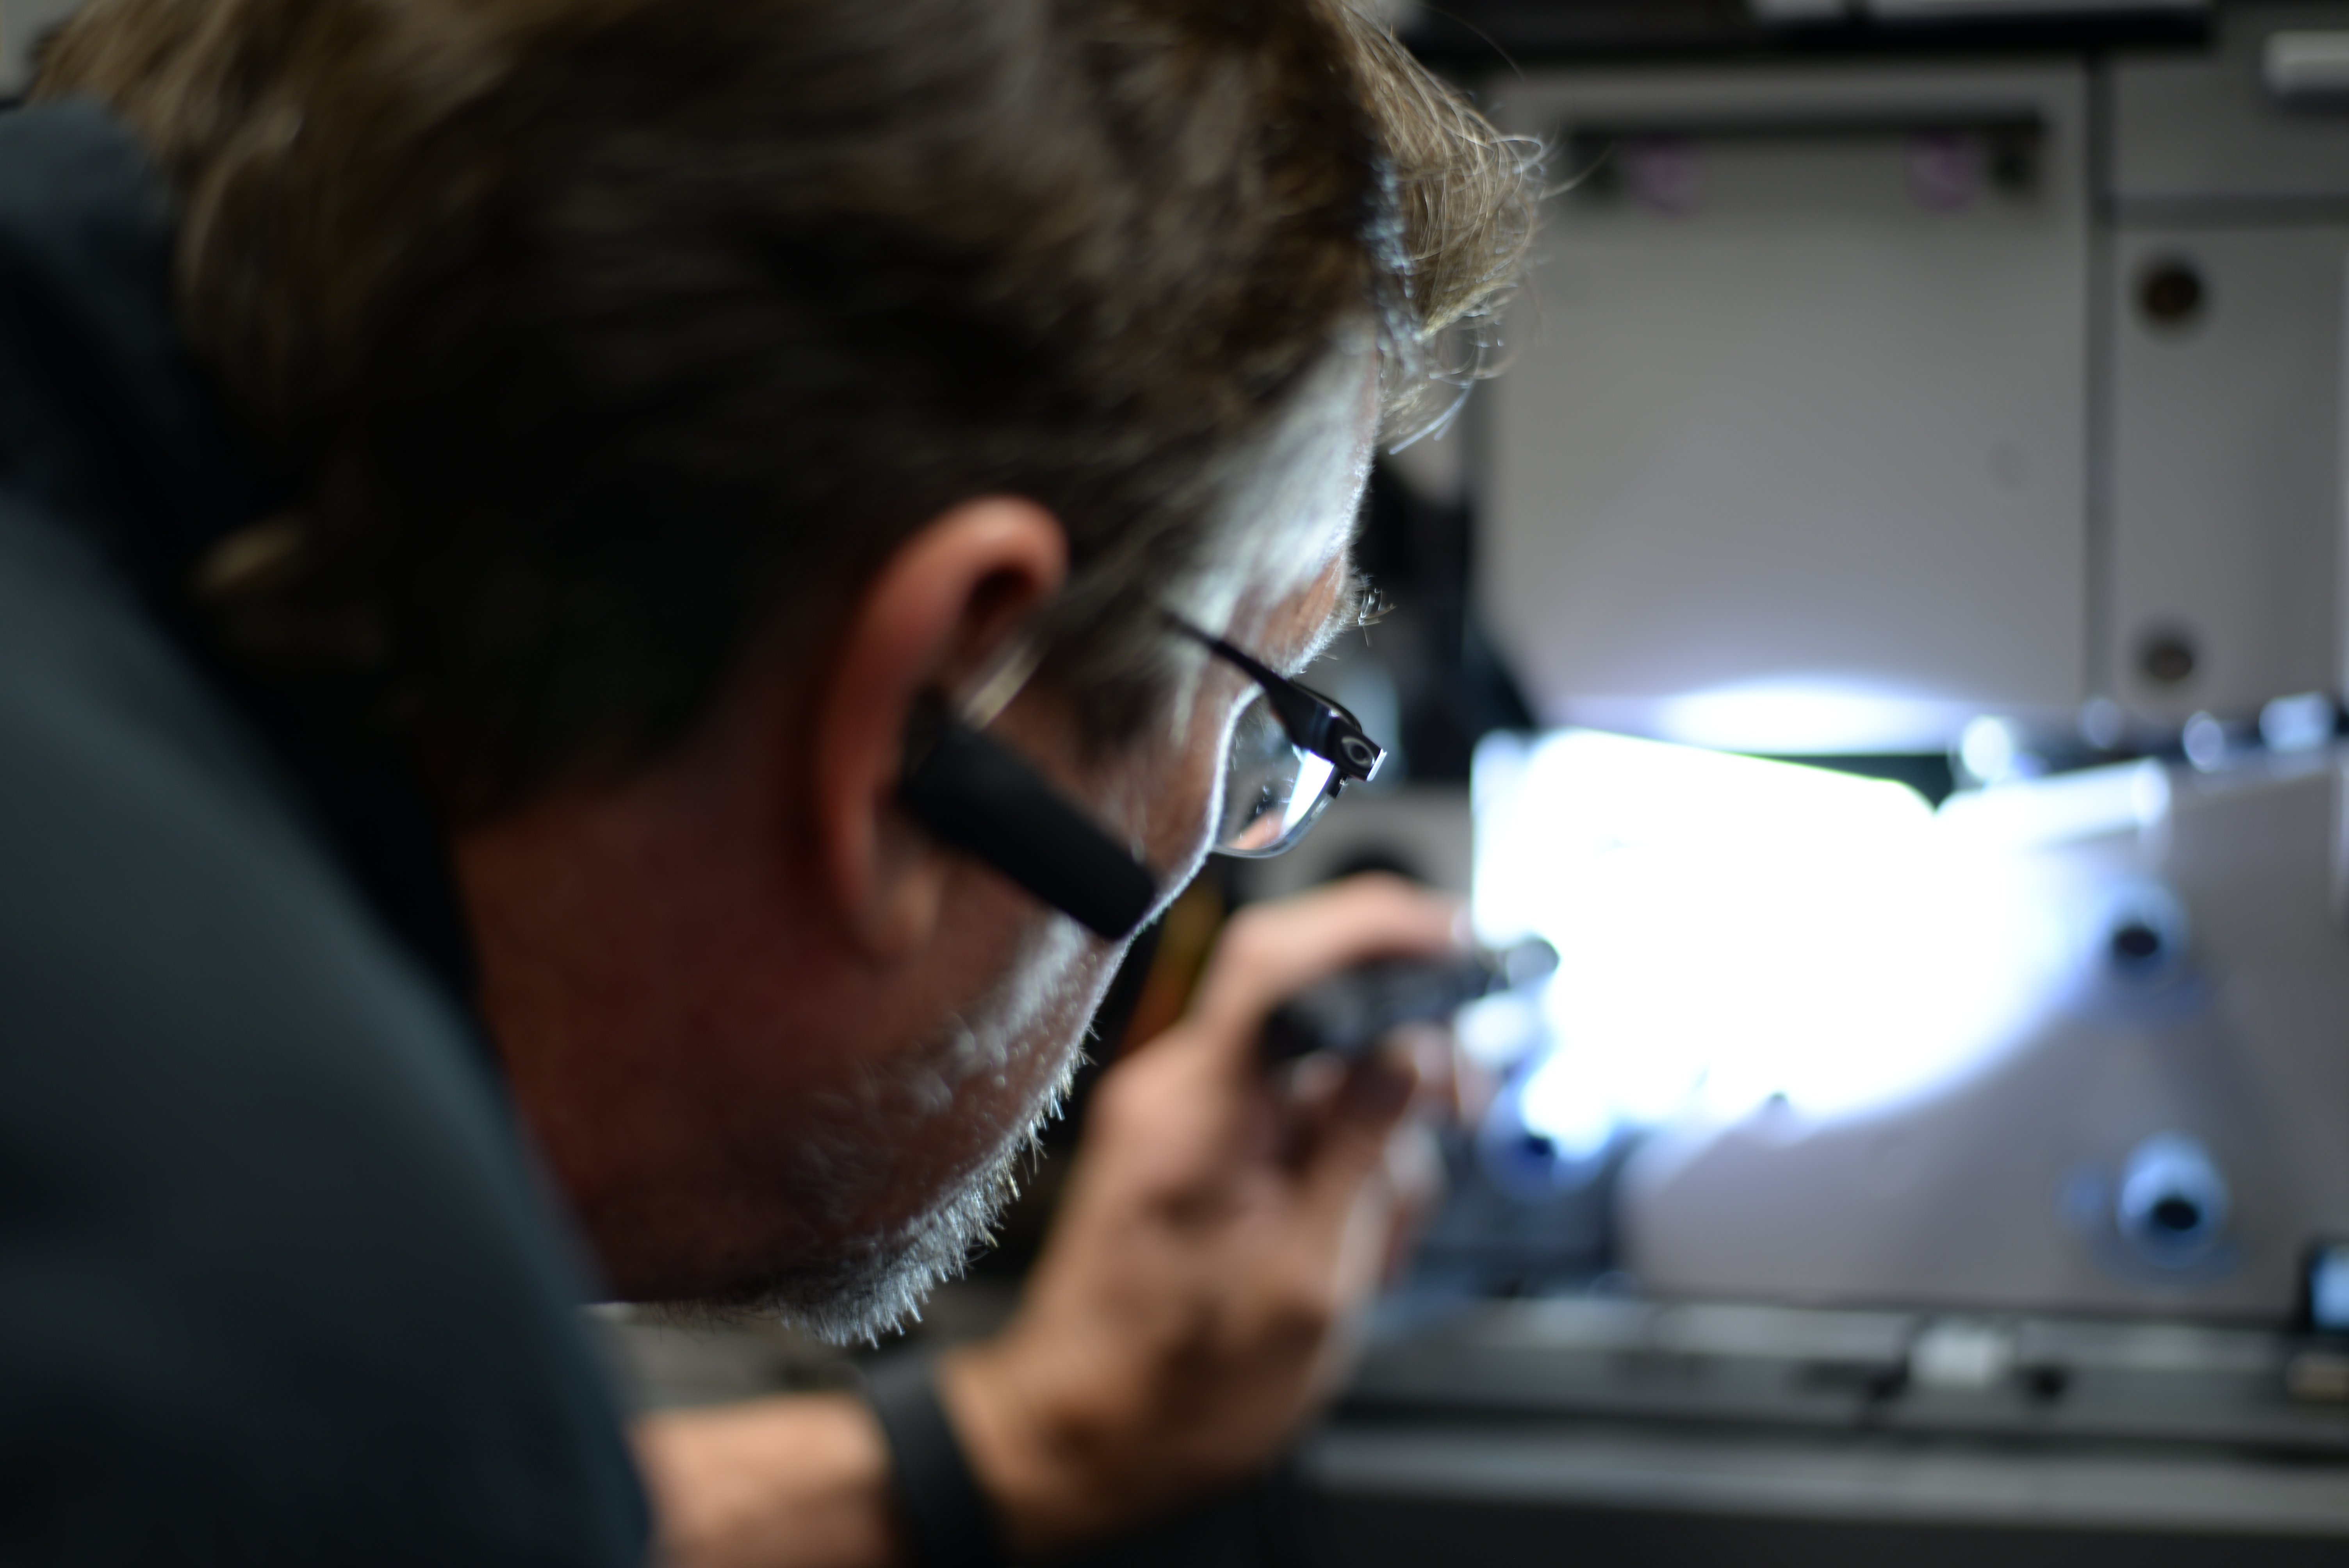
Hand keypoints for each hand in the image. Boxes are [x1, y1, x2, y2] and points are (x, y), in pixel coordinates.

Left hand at [938, 874, 1460, 1552]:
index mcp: (1194, 1116)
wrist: (1080, 1438)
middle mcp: (1176, 1093)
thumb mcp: (1308, 1287)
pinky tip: (1345, 1244)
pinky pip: (1291, 1119)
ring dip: (1376, 1145)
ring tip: (1374, 1248)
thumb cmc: (1177, 1390)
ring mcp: (1181, 1116)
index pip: (1275, 959)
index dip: (1373, 925)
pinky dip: (1340, 1170)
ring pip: (1320, 1075)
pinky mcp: (1193, 1145)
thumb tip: (1415, 1054)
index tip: (1452, 939)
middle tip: (1463, 1118)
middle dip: (1405, 1066)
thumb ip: (1365, 1158)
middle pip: (1318, 1012)